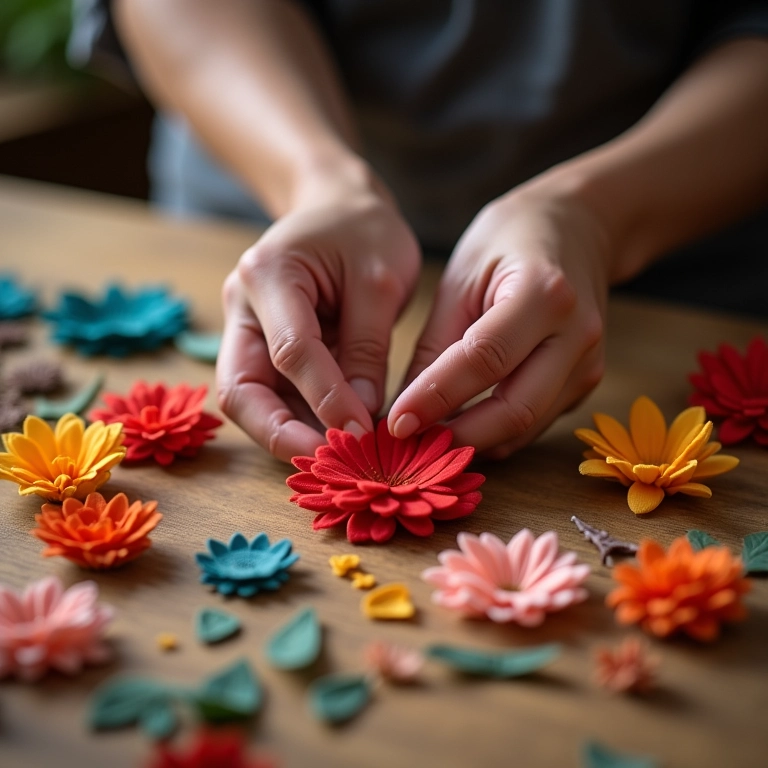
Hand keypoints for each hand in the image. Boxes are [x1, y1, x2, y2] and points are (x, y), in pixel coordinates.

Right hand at [217, 180, 420, 461]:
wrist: (337, 204)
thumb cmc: (364, 230)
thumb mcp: (380, 279)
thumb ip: (368, 347)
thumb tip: (360, 417)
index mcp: (268, 274)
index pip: (289, 351)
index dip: (324, 400)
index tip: (361, 434)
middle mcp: (243, 306)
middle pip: (240, 388)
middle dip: (279, 434)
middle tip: (327, 466)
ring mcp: (246, 328)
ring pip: (251, 398)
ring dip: (290, 432)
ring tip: (339, 458)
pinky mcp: (261, 346)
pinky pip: (271, 392)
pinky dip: (299, 418)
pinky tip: (335, 435)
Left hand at [387, 189, 609, 457]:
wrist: (578, 228)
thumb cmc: (509, 240)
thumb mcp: (460, 277)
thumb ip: (434, 344)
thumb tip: (406, 408)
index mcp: (543, 293)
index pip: (483, 359)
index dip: (436, 397)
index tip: (395, 423)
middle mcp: (576, 334)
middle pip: (515, 408)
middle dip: (458, 437)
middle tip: (410, 447)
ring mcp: (589, 363)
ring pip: (527, 426)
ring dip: (475, 442)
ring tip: (427, 442)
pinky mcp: (585, 382)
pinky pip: (535, 421)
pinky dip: (495, 432)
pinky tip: (460, 427)